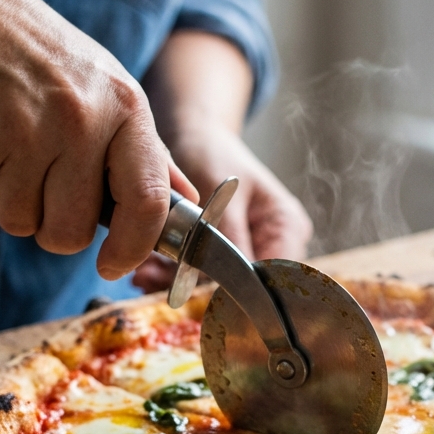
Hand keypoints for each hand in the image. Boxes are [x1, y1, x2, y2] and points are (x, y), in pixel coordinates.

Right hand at [0, 0, 195, 279]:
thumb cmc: (48, 60)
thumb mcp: (113, 91)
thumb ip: (149, 155)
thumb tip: (188, 207)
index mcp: (126, 109)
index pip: (147, 203)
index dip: (133, 248)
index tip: (115, 264)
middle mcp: (80, 120)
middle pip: (70, 233)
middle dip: (56, 228)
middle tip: (48, 189)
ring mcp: (23, 131)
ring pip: (21, 224)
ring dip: (15, 204)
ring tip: (15, 153)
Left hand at [133, 29, 311, 293]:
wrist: (194, 135)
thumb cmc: (212, 152)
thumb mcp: (222, 196)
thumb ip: (229, 239)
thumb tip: (227, 285)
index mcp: (287, 226)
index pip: (274, 278)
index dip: (242, 295)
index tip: (200, 298)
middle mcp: (276, 243)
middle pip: (246, 287)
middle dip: (203, 289)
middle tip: (157, 282)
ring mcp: (250, 250)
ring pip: (221, 286)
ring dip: (183, 284)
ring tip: (146, 275)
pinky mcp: (223, 254)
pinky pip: (204, 276)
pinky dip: (177, 275)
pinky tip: (149, 271)